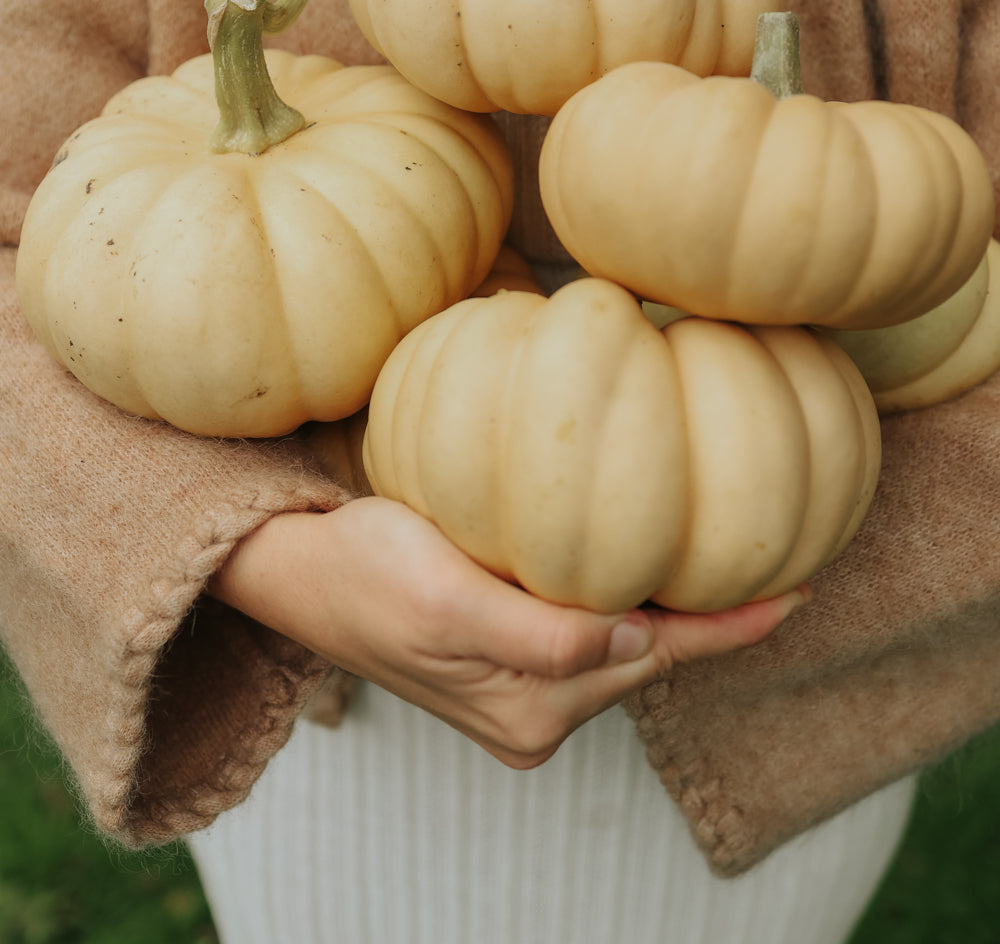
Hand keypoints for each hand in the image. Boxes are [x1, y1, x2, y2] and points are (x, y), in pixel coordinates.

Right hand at [208, 496, 808, 768]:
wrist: (299, 571)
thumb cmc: (364, 572)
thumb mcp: (446, 602)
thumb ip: (541, 636)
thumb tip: (634, 641)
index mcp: (530, 707)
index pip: (654, 659)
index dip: (730, 627)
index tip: (797, 592)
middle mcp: (536, 710)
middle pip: (644, 654)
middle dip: (705, 614)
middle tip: (771, 554)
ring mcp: (521, 689)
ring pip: (619, 641)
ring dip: (664, 602)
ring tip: (720, 556)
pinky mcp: (504, 657)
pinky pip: (586, 630)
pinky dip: (621, 597)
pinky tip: (640, 561)